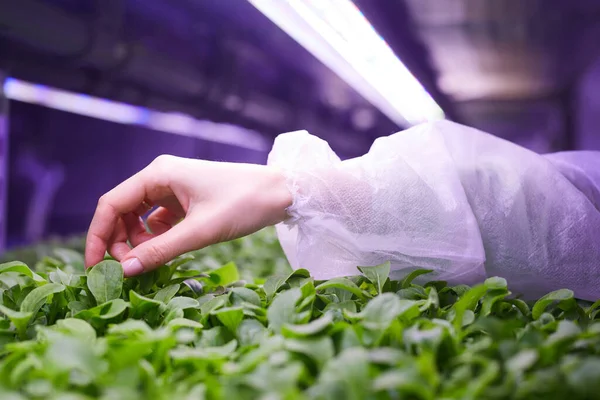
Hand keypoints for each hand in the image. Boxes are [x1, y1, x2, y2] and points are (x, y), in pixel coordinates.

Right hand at [85, 155, 291, 276]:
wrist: (282, 192)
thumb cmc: (244, 204)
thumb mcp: (201, 231)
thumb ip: (161, 251)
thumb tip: (125, 271)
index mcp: (159, 174)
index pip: (111, 204)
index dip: (98, 236)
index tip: (95, 267)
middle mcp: (162, 176)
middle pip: (122, 211)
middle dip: (119, 242)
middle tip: (127, 271)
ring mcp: (174, 187)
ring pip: (139, 217)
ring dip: (137, 241)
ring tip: (147, 263)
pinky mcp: (187, 199)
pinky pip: (159, 219)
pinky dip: (156, 237)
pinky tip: (163, 252)